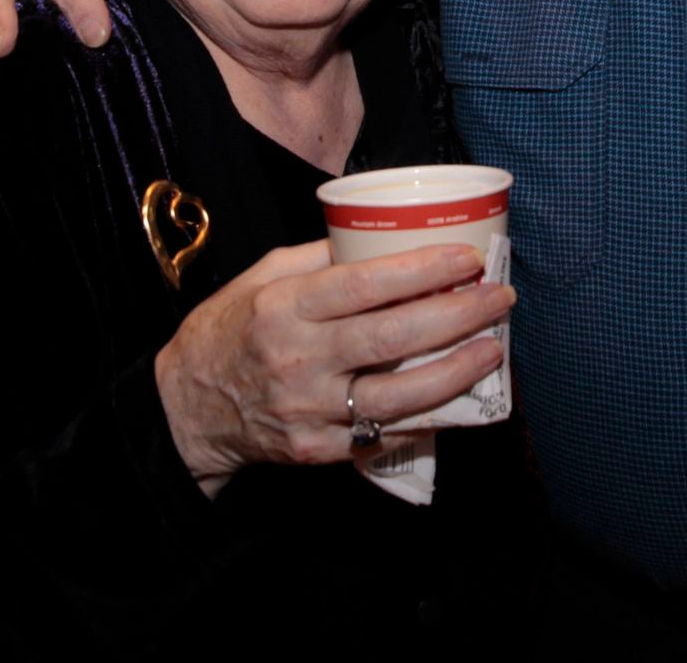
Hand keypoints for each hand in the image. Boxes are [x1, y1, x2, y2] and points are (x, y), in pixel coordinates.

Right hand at [154, 239, 513, 496]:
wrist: (187, 409)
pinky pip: (383, 436)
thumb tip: (385, 235)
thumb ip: (321, 258)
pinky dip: (426, 418)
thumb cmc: (232, 328)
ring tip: (493, 348)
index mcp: (286, 307)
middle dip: (456, 316)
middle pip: (392, 337)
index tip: (466, 259)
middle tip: (499, 297)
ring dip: (455, 372)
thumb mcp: (264, 276)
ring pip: (397, 396)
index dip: (421, 270)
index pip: (363, 284)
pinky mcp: (318, 451)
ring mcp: (310, 411)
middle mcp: (300, 359)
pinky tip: (459, 398)